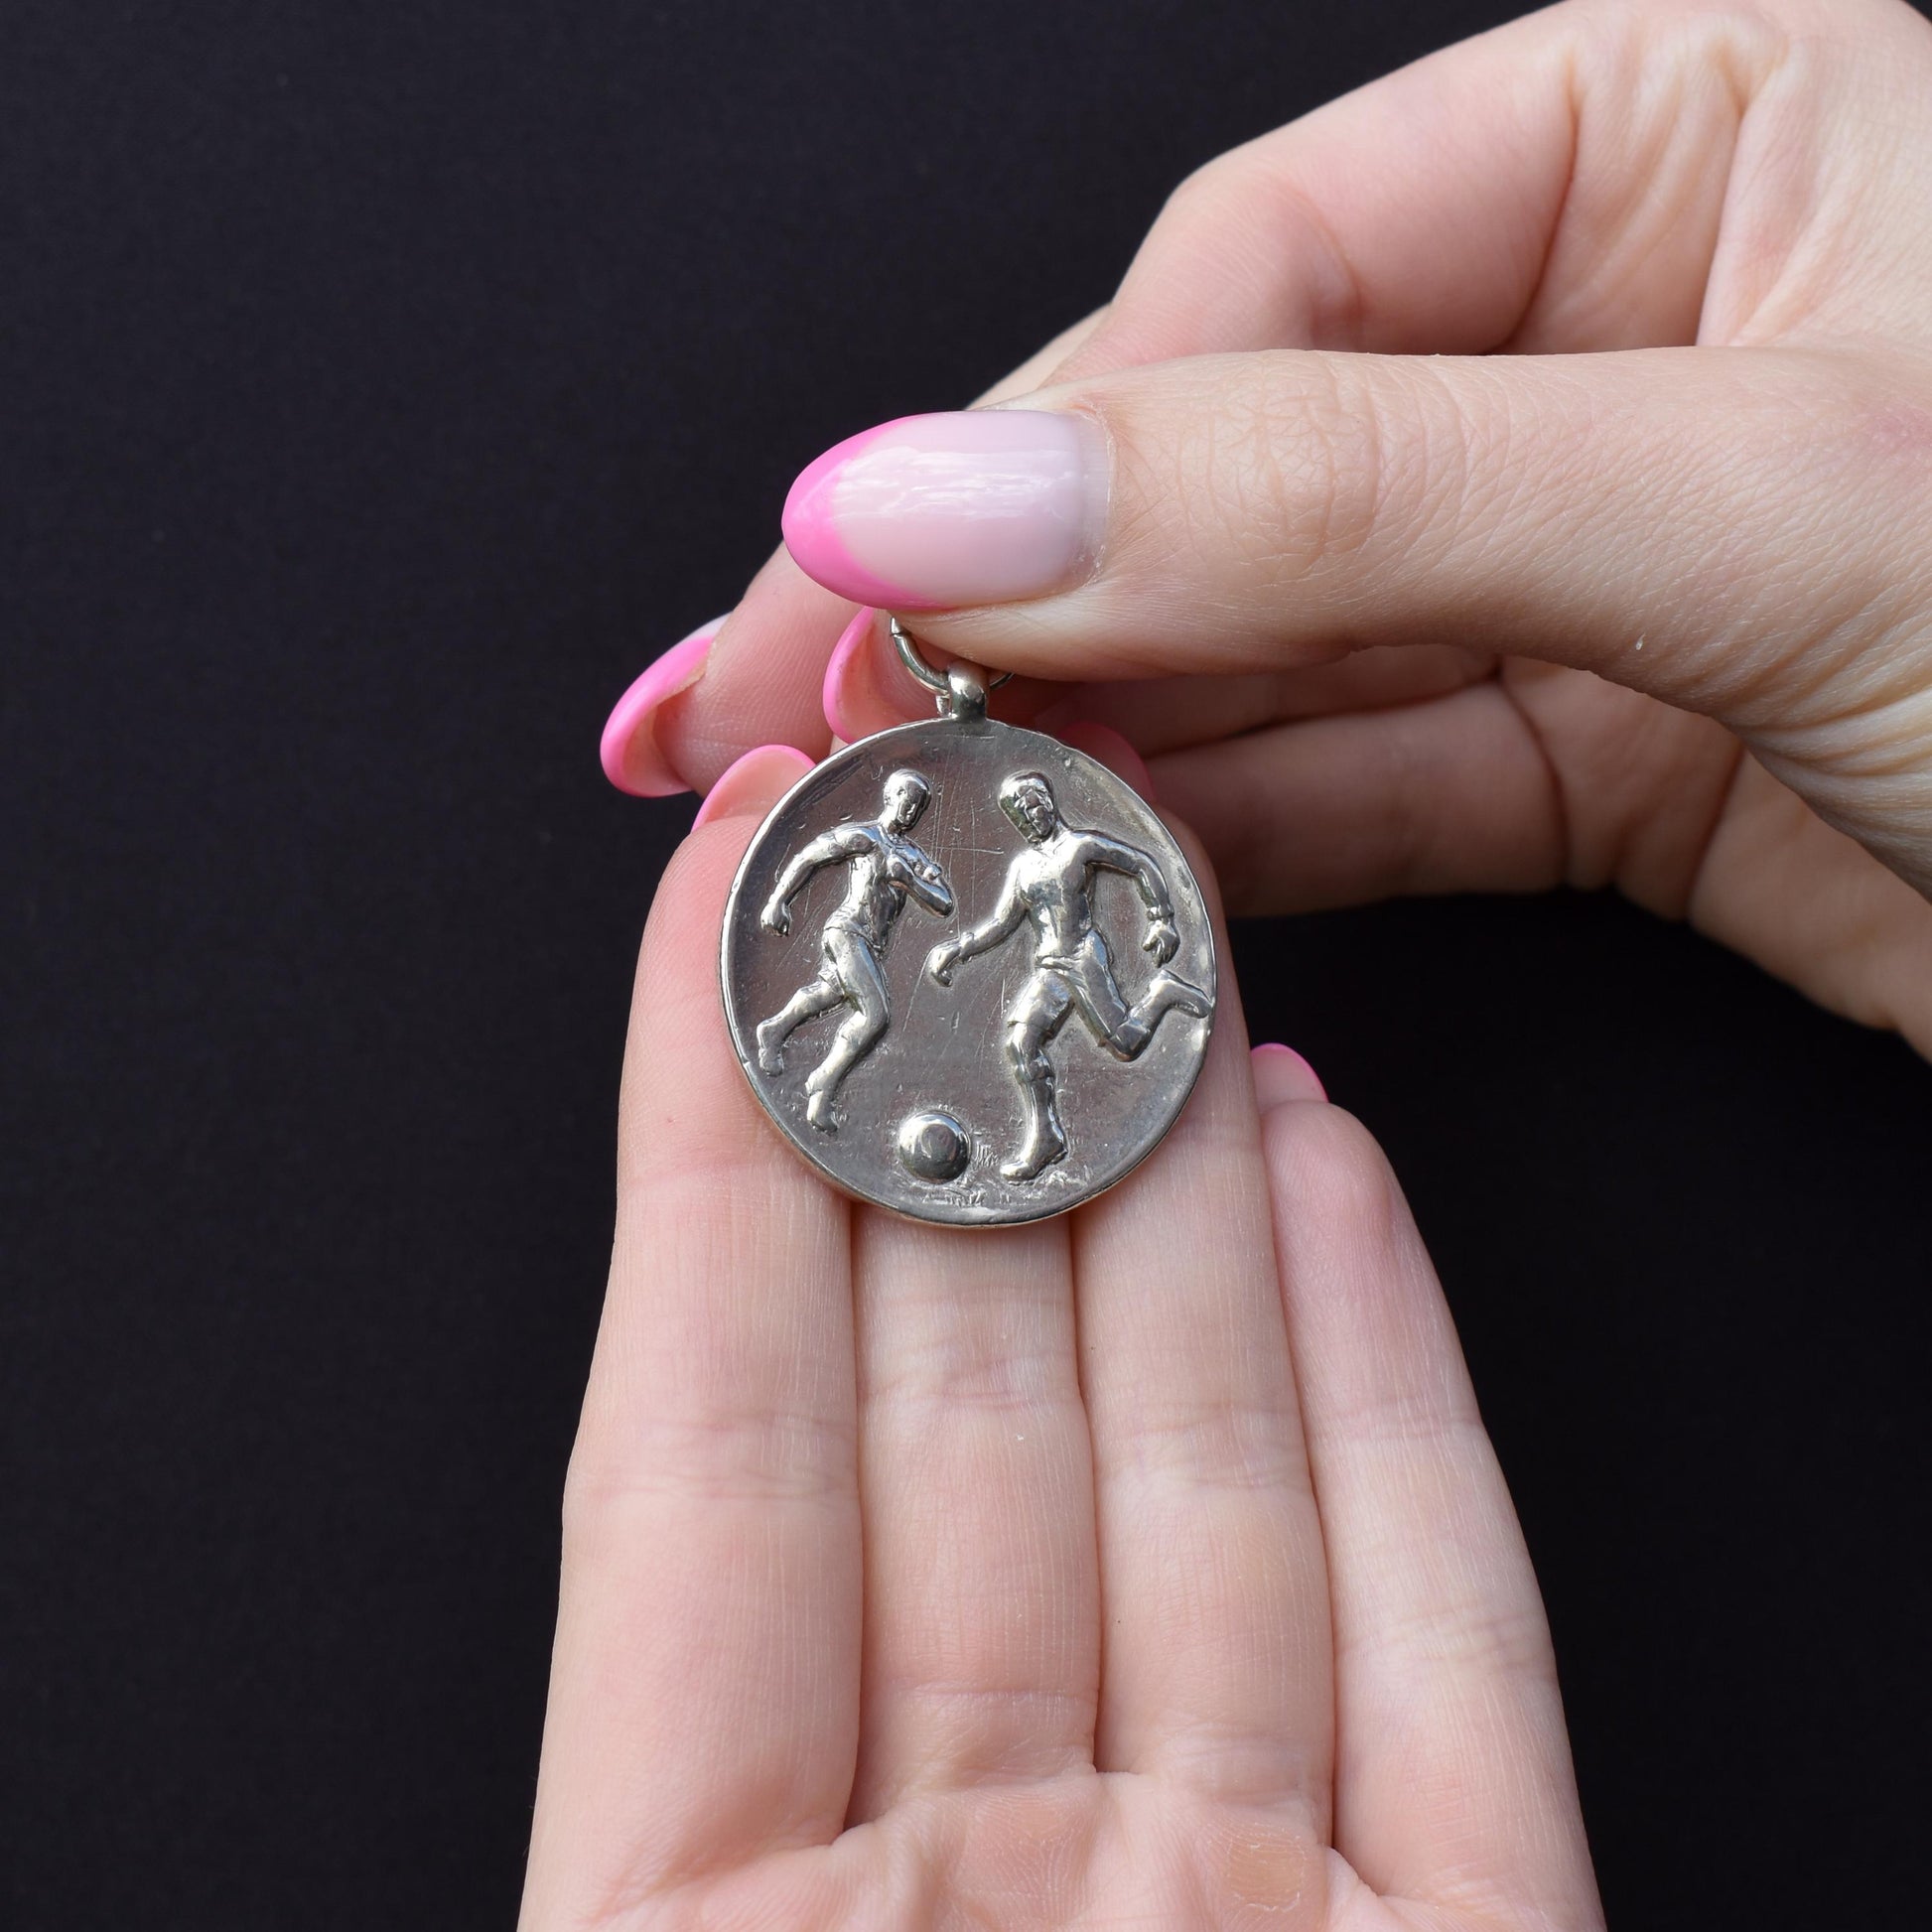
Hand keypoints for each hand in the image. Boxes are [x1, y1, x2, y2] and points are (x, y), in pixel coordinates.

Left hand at [519, 762, 1601, 1929]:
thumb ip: (665, 1665)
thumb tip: (693, 1300)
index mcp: (723, 1911)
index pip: (705, 1443)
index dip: (718, 1135)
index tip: (732, 877)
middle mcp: (987, 1885)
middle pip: (973, 1423)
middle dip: (986, 1113)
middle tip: (994, 871)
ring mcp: (1228, 1902)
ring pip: (1211, 1486)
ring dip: (1193, 1199)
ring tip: (1169, 962)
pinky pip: (1445, 1654)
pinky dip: (1394, 1404)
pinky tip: (1337, 1190)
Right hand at [615, 0, 1931, 1062]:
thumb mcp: (1767, 489)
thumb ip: (1338, 493)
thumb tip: (946, 486)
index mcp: (1673, 134)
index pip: (1251, 281)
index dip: (1044, 448)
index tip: (862, 584)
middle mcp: (1608, 335)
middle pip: (1213, 465)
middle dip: (996, 610)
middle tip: (774, 728)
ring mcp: (1591, 562)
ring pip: (1264, 651)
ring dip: (1084, 749)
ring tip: (884, 832)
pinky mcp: (1607, 757)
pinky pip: (1358, 786)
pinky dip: (1221, 849)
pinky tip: (1085, 888)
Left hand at [1144, 914, 1178, 964]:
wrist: (1164, 918)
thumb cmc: (1155, 926)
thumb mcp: (1149, 935)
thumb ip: (1147, 944)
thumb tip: (1146, 949)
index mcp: (1164, 945)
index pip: (1160, 957)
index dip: (1157, 962)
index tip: (1155, 965)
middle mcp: (1171, 945)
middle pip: (1166, 957)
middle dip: (1162, 961)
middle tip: (1159, 964)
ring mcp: (1176, 942)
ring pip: (1172, 954)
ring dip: (1167, 957)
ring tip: (1164, 960)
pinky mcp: (1178, 940)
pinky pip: (1175, 949)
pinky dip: (1172, 953)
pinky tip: (1169, 953)